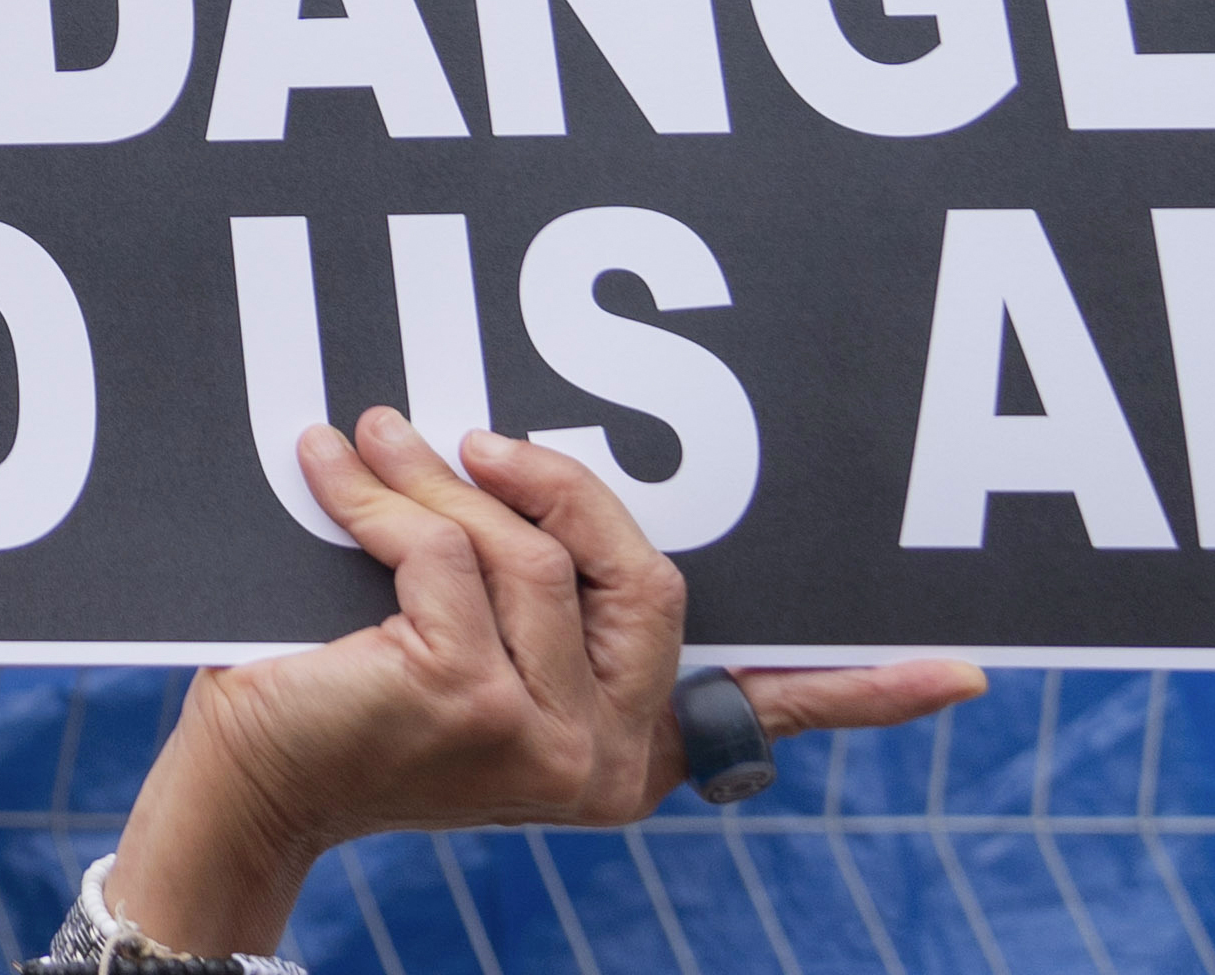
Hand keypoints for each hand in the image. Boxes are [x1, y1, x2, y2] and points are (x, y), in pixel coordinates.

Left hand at [107, 411, 985, 952]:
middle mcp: (609, 764)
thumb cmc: (347, 689)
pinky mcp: (470, 700)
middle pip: (648, 574)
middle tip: (478, 436)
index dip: (870, 689)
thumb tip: (537, 463)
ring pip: (528, 550)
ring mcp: (548, 742)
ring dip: (433, 478)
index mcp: (632, 750)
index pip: (770, 713)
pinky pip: (447, 552)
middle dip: (565, 482)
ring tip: (368, 440)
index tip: (969, 672)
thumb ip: (535, 583)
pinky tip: (329, 471)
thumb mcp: (460, 632)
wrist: (245, 776)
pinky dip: (380, 496)